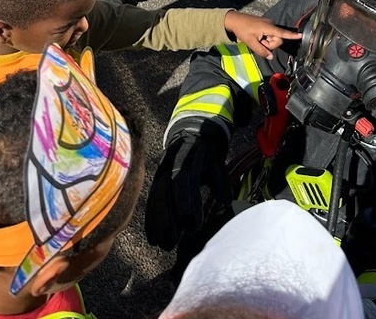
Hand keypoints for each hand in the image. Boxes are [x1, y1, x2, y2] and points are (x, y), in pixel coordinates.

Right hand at [145, 132, 230, 250]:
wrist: (191, 132)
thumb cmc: (207, 154)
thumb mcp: (216, 163)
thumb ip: (220, 181)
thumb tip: (226, 200)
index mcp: (187, 158)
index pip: (183, 180)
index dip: (186, 202)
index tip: (192, 225)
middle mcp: (170, 164)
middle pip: (165, 192)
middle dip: (167, 218)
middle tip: (172, 242)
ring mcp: (160, 172)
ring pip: (155, 197)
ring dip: (157, 222)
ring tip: (161, 243)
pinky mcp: (155, 180)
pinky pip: (150, 200)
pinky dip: (150, 219)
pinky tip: (152, 237)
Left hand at [224, 11, 301, 59]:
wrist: (234, 20)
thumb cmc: (242, 30)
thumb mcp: (250, 42)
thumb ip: (261, 51)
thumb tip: (271, 57)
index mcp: (268, 27)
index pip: (282, 33)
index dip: (291, 36)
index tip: (301, 35)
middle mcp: (271, 25)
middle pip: (278, 39)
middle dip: (270, 45)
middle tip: (259, 43)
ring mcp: (269, 25)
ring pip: (273, 38)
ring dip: (266, 42)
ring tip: (256, 39)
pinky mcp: (266, 26)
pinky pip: (270, 35)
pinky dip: (265, 39)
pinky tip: (257, 37)